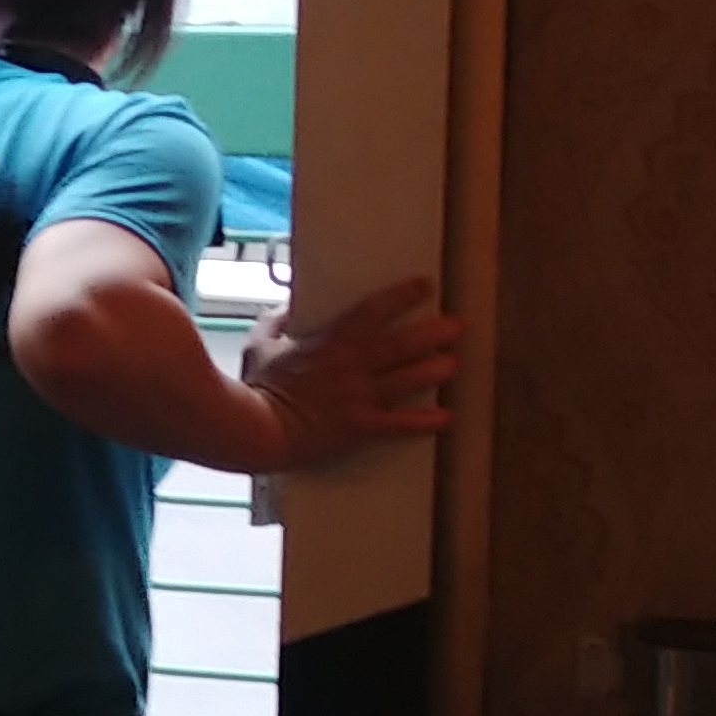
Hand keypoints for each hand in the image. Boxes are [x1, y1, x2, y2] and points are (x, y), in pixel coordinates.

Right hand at [240, 275, 460, 469]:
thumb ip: (275, 323)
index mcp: (331, 342)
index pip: (373, 311)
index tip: (425, 286)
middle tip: (457, 326)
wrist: (259, 430)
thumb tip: (285, 308)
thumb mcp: (259, 346)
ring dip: (434, 370)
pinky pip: (401, 424)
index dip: (402, 296)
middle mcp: (354, 366)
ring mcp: (361, 396)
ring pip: (408, 379)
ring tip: (454, 363)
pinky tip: (447, 418)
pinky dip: (426, 422)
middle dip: (433, 333)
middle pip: (402, 344)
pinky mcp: (362, 427)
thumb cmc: (258, 388)